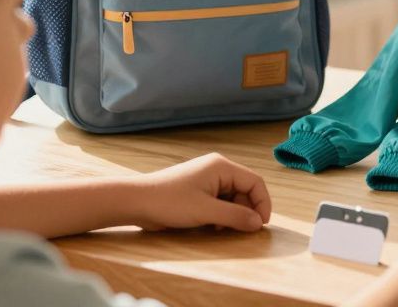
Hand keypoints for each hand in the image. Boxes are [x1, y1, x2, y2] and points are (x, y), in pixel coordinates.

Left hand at [127, 153, 271, 231]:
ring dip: (233, 215)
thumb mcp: (205, 212)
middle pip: (245, 190)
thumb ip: (235, 217)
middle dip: (246, 211)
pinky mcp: (198, 190)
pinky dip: (221, 215)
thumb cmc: (169, 202)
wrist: (135, 202)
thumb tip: (258, 223)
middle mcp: (217, 169)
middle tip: (242, 231)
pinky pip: (220, 201)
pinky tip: (213, 227)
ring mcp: (207, 179)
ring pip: (233, 197)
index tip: (261, 225)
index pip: (255, 182)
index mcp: (222, 167)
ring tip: (223, 230)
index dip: (262, 203)